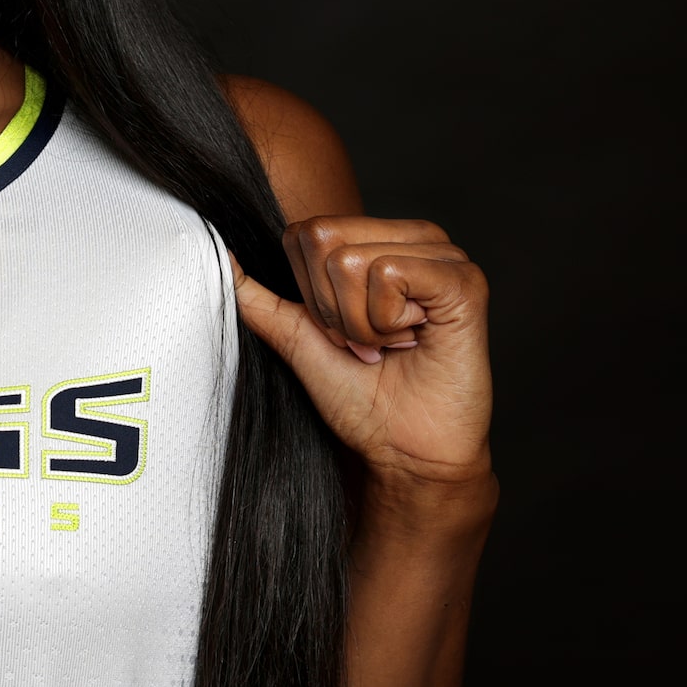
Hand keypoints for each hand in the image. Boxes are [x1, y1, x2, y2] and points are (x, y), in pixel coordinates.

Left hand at [233, 216, 491, 488]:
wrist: (408, 454)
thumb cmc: (364, 401)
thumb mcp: (300, 341)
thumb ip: (262, 299)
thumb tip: (221, 258)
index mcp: (381, 241)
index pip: (306, 232)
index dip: (310, 296)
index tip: (343, 336)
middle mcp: (415, 238)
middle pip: (323, 239)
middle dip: (333, 309)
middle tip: (370, 343)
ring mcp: (444, 254)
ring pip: (351, 260)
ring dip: (361, 323)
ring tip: (393, 345)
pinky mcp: (464, 279)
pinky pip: (390, 274)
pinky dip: (387, 321)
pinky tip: (416, 341)